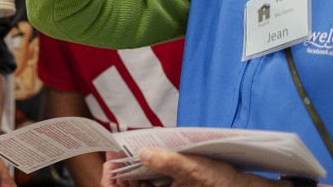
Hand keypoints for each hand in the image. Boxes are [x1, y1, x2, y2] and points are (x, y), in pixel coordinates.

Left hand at [111, 147, 294, 186]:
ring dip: (133, 168)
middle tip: (115, 149)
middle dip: (121, 169)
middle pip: (131, 186)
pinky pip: (154, 182)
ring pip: (142, 183)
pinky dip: (147, 169)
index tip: (109, 157)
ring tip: (127, 149)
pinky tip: (146, 154)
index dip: (114, 176)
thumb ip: (167, 161)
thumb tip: (144, 151)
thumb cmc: (222, 183)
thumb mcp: (193, 169)